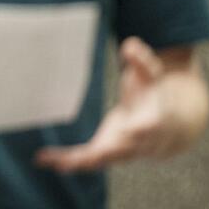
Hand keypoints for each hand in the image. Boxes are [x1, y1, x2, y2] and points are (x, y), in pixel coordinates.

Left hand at [36, 37, 192, 171]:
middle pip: (121, 151)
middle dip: (103, 155)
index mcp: (153, 121)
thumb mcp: (152, 74)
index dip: (142, 130)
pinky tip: (42, 159)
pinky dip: (64, 159)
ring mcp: (120, 150)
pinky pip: (84, 160)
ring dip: (77, 162)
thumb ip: (142, 60)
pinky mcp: (104, 152)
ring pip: (100, 161)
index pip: (148, 128)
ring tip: (55, 162)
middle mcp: (137, 142)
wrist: (166, 125)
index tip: (134, 130)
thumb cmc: (153, 93)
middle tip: (84, 158)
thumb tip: (130, 45)